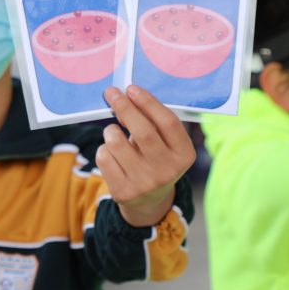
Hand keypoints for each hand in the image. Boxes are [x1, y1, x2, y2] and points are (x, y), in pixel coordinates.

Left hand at [96, 85, 195, 226]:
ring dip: (110, 130)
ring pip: (117, 143)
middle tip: (112, 92)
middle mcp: (168, 171)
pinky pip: (104, 157)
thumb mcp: (163, 143)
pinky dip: (104, 148)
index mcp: (184, 155)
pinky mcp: (124, 191)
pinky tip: (112, 154)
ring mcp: (145, 183)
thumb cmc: (154, 159)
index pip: (168, 122)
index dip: (148, 102)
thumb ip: (151, 122)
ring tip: (114, 132)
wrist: (148, 200)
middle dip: (124, 107)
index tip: (132, 88)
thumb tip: (124, 98)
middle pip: (143, 131)